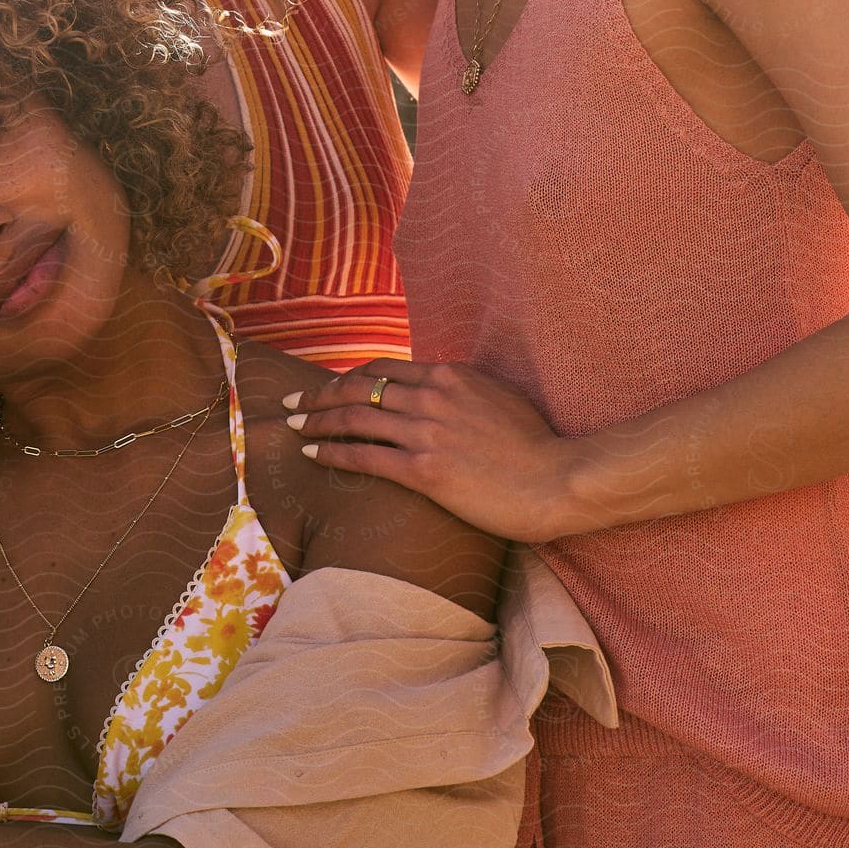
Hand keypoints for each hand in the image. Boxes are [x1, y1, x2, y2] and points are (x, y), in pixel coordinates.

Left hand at [282, 358, 585, 543]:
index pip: (382, 369)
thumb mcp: (497, 396)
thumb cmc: (535, 444)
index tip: (328, 387)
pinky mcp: (424, 470)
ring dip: (317, 423)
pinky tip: (312, 455)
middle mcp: (431, 396)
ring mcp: (426, 431)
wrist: (556, 479)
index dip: (347, 377)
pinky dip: (332, 453)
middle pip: (359, 388)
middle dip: (318, 395)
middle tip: (292, 405)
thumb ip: (462, 390)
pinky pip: (364, 456)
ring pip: (354, 419)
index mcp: (448, 375)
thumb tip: (437, 389)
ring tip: (293, 429)